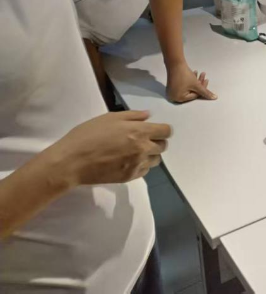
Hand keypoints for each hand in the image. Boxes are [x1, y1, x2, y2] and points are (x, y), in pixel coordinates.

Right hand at [51, 111, 170, 185]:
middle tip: (142, 139)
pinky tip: (128, 161)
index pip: (166, 131)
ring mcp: (137, 165)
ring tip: (134, 151)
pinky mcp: (129, 177)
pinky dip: (141, 166)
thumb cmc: (87, 135)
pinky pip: (145, 171)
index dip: (161, 129)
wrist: (71, 162)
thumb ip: (132, 116)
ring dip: (150, 155)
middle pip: (163, 146)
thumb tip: (148, 116)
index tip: (154, 130)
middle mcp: (143, 149)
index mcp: (139, 132)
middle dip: (156, 141)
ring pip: (156, 160)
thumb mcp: (109, 118)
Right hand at [166, 62, 216, 103]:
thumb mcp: (196, 85)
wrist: (175, 64)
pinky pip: (183, 86)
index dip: (203, 88)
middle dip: (199, 83)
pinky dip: (189, 81)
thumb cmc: (185, 75)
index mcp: (179, 99)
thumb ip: (206, 92)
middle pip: (191, 91)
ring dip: (195, 81)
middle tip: (203, 75)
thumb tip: (215, 98)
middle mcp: (174, 97)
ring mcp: (172, 92)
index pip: (195, 95)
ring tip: (199, 72)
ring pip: (188, 88)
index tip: (207, 79)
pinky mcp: (171, 86)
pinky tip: (193, 74)